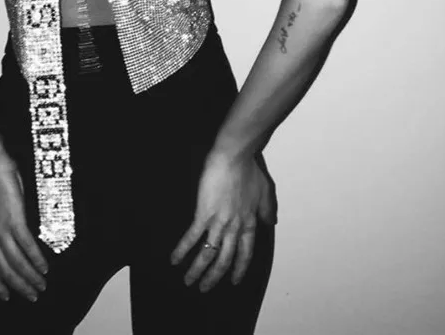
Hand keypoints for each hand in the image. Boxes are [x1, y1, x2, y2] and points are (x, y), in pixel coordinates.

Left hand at [0, 160, 48, 301]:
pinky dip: (35, 259)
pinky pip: (26, 246)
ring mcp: (1, 230)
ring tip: (41, 286)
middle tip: (31, 296)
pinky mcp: (16, 221)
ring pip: (15, 263)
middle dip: (18, 286)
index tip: (5, 296)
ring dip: (29, 277)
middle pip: (3, 270)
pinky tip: (44, 267)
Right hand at [170, 150, 276, 291]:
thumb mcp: (264, 190)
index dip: (240, 268)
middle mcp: (235, 227)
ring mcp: (219, 222)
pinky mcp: (203, 214)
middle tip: (205, 288)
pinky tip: (174, 260)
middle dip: (214, 277)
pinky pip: (192, 237)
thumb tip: (271, 223)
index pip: (245, 252)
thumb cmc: (248, 169)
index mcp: (249, 222)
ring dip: (197, 270)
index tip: (234, 281)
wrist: (234, 156)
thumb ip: (267, 209)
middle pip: (225, 259)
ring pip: (209, 254)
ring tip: (188, 281)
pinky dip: (182, 250)